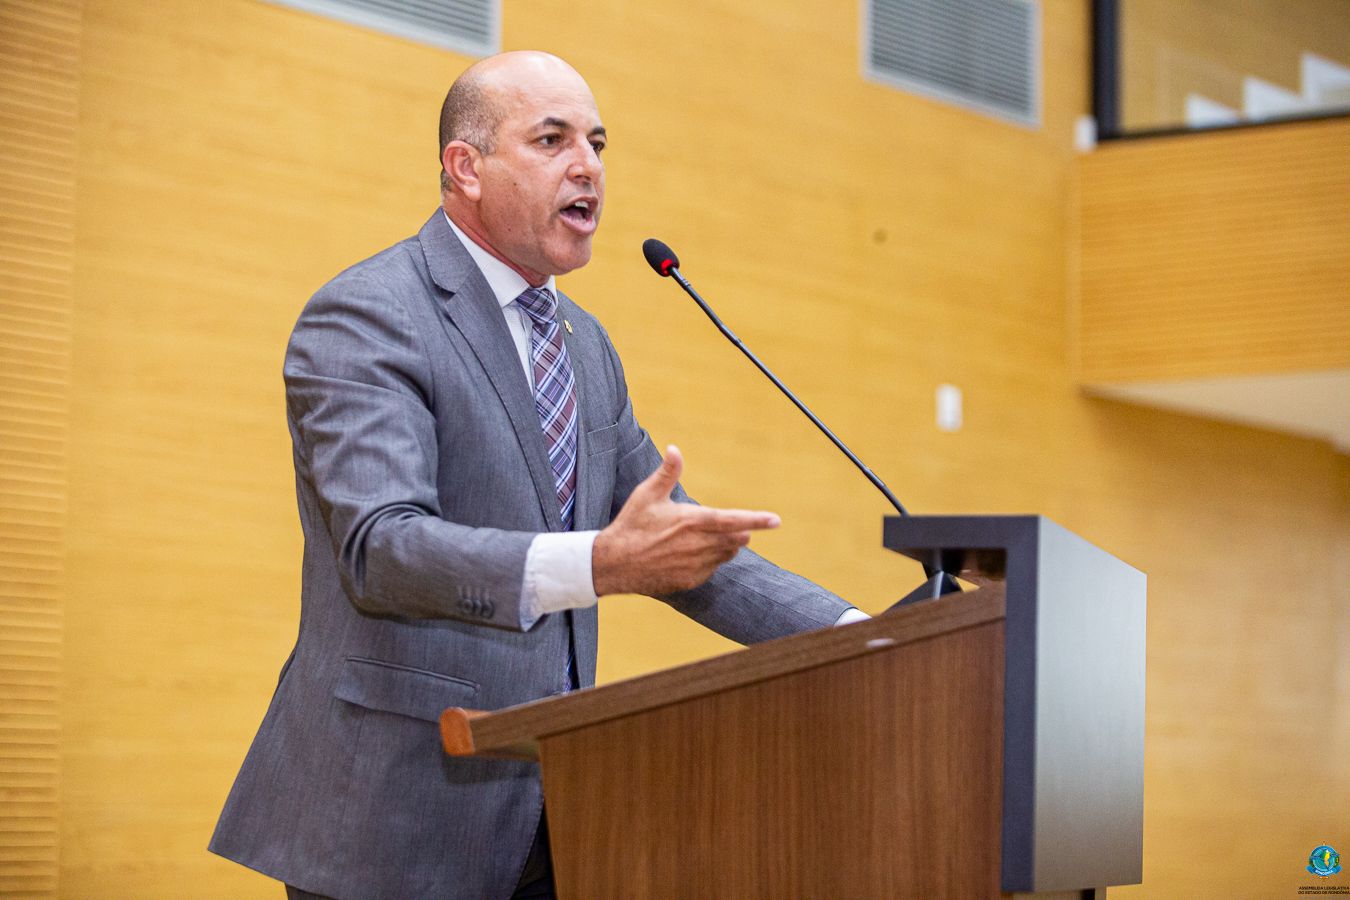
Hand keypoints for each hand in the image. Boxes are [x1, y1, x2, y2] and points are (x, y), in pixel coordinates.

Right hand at [592, 445, 780, 596]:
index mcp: (692, 521)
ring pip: (726, 555)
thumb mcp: (647, 494)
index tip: (775, 520)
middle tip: (736, 527)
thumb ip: (667, 472)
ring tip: (710, 537)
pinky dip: (711, 560)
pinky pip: (712, 569)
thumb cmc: (631, 525)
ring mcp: (695, 566)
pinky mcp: (690, 580)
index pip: (733, 520)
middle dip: (740, 532)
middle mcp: (698, 545)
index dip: (757, 520)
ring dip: (727, 545)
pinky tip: (695, 554)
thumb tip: (675, 449)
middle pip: (735, 539)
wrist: (614, 564)